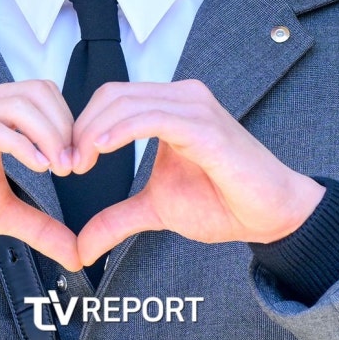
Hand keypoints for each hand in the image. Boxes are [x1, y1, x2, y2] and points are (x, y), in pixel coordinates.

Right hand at [0, 81, 81, 271]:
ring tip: (59, 168)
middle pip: (37, 90)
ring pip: (20, 103)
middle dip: (65, 127)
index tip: (77, 159)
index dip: (67, 121)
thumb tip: (75, 250)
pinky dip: (24, 145)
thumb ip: (38, 222)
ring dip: (50, 135)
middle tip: (73, 166)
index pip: (41, 91)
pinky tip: (39, 167)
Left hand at [72, 80, 324, 266]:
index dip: (83, 124)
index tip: (69, 160)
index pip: (113, 97)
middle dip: (82, 128)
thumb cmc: (223, 201)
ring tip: (81, 162)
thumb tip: (83, 244)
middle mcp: (181, 97)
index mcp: (170, 106)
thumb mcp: (158, 208)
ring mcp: (194, 107)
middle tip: (69, 164)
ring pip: (128, 102)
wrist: (270, 214)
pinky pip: (155, 116)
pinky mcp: (205, 126)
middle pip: (113, 95)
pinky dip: (123, 129)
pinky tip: (102, 147)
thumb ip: (119, 217)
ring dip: (95, 131)